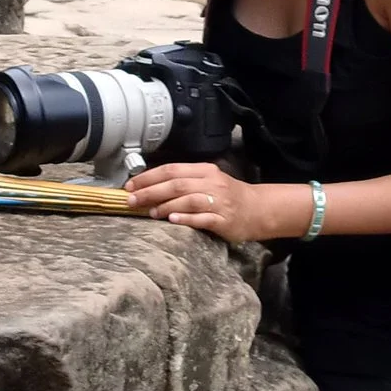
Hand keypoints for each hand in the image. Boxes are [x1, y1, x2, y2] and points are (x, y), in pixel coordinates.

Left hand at [126, 163, 277, 240]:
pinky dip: (186, 219)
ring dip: (166, 206)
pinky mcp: (224, 220)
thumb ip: (183, 181)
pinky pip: (203, 218)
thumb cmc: (228, 196)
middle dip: (151, 192)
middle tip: (132, 200)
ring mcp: (219, 202)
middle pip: (176, 184)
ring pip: (188, 200)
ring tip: (151, 212)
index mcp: (205, 171)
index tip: (130, 185)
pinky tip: (173, 220)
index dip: (149, 177)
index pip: (172, 169)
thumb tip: (149, 187)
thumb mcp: (208, 181)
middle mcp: (211, 184)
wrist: (259, 209)